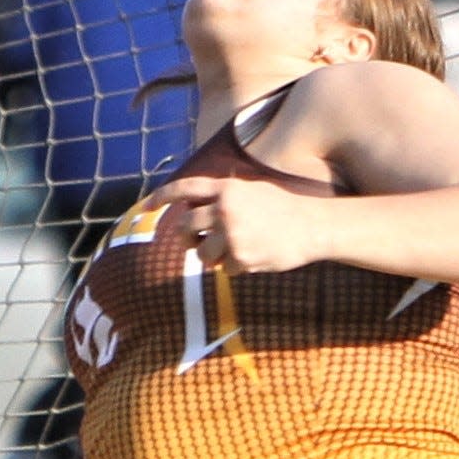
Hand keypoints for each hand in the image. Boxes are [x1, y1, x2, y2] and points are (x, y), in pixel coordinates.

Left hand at [148, 176, 324, 274]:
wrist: (313, 226)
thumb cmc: (283, 208)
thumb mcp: (252, 190)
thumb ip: (224, 198)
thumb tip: (194, 214)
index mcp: (226, 189)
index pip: (185, 189)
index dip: (162, 197)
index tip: (146, 206)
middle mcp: (225, 209)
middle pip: (185, 227)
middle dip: (188, 239)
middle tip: (197, 243)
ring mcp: (232, 234)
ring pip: (202, 254)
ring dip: (214, 258)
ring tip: (234, 253)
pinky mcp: (241, 257)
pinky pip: (226, 269)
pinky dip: (238, 268)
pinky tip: (256, 257)